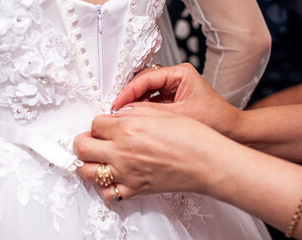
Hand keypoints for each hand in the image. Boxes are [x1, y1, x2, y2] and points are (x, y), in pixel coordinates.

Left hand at [74, 107, 229, 201]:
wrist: (207, 162)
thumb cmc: (191, 137)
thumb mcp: (161, 113)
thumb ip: (134, 112)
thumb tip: (118, 114)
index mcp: (127, 129)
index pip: (95, 123)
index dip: (99, 122)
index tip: (106, 124)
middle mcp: (121, 152)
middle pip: (81, 146)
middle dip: (83, 140)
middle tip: (92, 139)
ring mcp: (125, 173)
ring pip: (87, 171)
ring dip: (88, 162)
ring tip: (97, 157)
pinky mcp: (134, 189)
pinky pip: (107, 193)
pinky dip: (104, 186)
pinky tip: (111, 177)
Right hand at [112, 63, 240, 136]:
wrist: (232, 131)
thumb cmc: (216, 121)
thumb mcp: (178, 116)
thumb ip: (149, 112)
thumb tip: (125, 111)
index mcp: (181, 73)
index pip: (146, 77)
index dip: (129, 91)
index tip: (117, 104)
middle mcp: (177, 76)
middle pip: (144, 81)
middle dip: (130, 96)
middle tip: (118, 110)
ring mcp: (174, 86)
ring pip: (147, 90)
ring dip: (135, 102)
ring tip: (125, 115)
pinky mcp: (173, 96)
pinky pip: (152, 98)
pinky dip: (143, 107)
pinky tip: (136, 117)